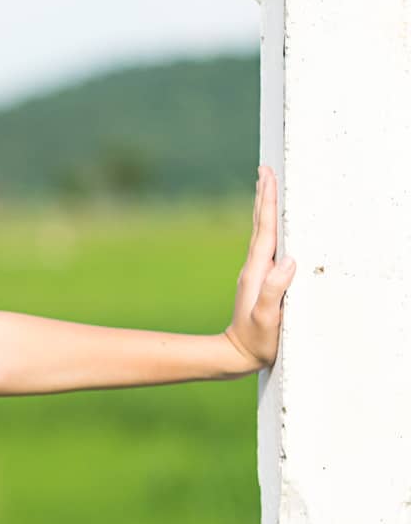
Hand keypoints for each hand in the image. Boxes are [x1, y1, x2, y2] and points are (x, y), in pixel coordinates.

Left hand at [222, 164, 296, 375]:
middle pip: (259, 224)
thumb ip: (275, 290)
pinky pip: (264, 245)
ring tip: (264, 187)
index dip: (268, 202)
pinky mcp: (259, 280)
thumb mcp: (267, 317)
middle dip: (263, 196)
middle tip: (264, 169)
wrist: (236, 354)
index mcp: (257, 271)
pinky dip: (266, 227)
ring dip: (263, 208)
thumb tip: (287, 261)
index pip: (265, 229)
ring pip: (260, 232)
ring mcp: (255, 272)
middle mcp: (253, 267)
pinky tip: (270, 227)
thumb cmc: (257, 340)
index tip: (268, 177)